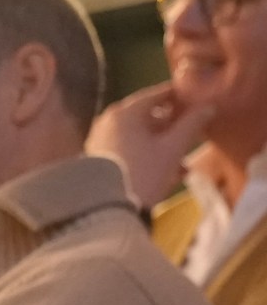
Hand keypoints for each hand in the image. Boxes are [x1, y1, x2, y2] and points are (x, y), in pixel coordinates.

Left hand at [87, 82, 215, 209]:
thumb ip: (192, 124)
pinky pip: (125, 151)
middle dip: (170, 127)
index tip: (194, 101)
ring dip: (160, 147)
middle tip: (190, 135)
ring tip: (181, 164)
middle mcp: (107, 121)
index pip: (156, 94)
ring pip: (137, 137)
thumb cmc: (144, 173)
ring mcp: (98, 141)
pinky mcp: (96, 160)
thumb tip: (208, 106)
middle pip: (145, 117)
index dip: (178, 97)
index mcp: (125, 112)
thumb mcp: (173, 149)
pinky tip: (164, 174)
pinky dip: (144, 157)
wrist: (106, 210)